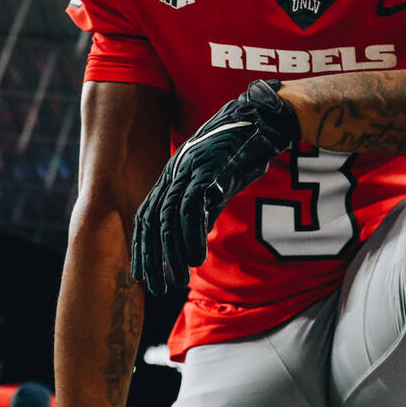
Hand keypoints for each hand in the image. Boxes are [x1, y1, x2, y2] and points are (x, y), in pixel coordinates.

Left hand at [131, 80, 298, 294]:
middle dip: (152, 256)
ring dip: (171, 253)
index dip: (142, 245)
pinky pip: (193, 208)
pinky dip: (192, 236)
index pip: (147, 215)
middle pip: (153, 220)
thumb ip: (205, 207)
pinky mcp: (209, 169)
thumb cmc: (243, 151)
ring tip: (176, 280)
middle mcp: (175, 172)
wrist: (264, 119)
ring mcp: (190, 169)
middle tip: (156, 287)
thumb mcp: (219, 183)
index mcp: (173, 175)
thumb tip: (195, 236)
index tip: (142, 273)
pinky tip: (197, 259)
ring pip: (169, 217)